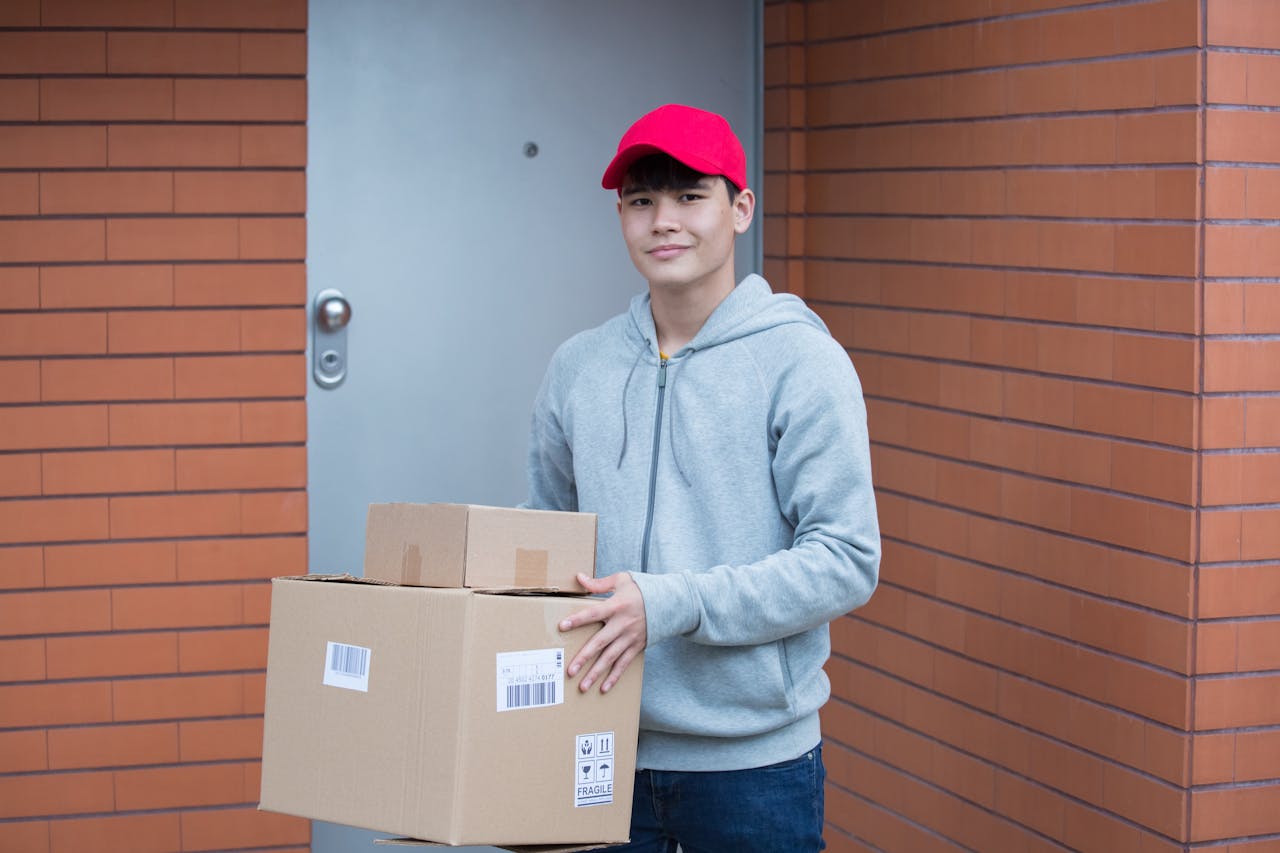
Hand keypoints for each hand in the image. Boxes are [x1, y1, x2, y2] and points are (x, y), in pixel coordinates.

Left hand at [559, 572, 646, 693]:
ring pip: (610, 658)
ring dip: (596, 673)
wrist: (669, 602)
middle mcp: (622, 624)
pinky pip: (624, 664)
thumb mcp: (622, 580)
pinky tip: (603, 688)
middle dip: (584, 658)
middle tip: (570, 671)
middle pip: (600, 642)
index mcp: (616, 606)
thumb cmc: (642, 589)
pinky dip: (614, 677)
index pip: (593, 613)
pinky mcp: (637, 646)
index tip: (562, 627)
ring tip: (582, 686)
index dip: (577, 620)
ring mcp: (630, 638)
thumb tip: (579, 578)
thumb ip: (599, 583)